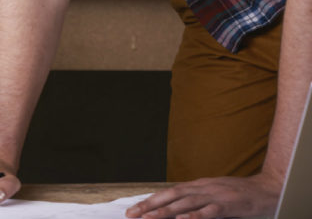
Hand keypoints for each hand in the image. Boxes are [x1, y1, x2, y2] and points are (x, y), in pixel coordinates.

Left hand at [125, 173, 280, 218]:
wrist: (269, 189)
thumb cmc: (240, 194)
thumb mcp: (214, 194)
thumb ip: (196, 201)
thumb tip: (175, 211)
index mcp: (198, 185)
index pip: (168, 192)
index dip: (150, 200)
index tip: (134, 209)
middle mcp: (203, 188)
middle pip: (171, 196)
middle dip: (150, 206)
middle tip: (132, 215)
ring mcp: (215, 195)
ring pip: (185, 204)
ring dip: (165, 211)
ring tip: (148, 218)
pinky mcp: (229, 205)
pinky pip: (209, 211)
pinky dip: (194, 216)